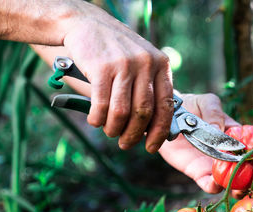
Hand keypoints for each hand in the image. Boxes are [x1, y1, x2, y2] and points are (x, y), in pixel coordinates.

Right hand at [62, 3, 173, 152]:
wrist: (86, 24)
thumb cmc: (114, 50)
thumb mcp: (141, 62)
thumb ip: (149, 88)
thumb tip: (152, 128)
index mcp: (160, 64)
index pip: (166, 105)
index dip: (159, 131)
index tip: (151, 147)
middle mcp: (146, 64)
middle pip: (143, 112)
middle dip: (133, 134)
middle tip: (125, 143)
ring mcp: (124, 65)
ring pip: (122, 112)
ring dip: (114, 129)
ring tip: (109, 131)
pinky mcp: (102, 67)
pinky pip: (101, 105)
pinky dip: (97, 119)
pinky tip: (94, 120)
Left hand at [158, 93, 238, 193]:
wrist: (168, 117)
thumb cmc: (191, 105)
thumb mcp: (206, 103)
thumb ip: (214, 113)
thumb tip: (221, 130)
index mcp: (235, 135)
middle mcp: (228, 153)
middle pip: (246, 168)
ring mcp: (213, 164)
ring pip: (230, 180)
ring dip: (237, 187)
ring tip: (240, 189)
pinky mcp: (197, 172)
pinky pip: (207, 184)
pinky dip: (213, 187)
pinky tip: (215, 184)